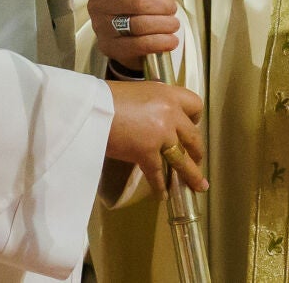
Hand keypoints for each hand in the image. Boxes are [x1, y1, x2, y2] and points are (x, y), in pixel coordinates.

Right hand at [87, 0, 185, 68]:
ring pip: (139, 24)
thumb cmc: (139, 2)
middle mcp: (98, 2)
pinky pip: (139, 45)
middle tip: (171, 9)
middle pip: (137, 1)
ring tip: (173, 24)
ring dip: (164, 24)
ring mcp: (100, 26)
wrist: (127, 33)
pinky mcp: (108, 46)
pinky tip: (170, 40)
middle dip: (162, 6)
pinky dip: (160, 42)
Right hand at [105, 81, 207, 198]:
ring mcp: (161, 134)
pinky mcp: (147, 152)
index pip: (195, 104)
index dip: (195, 119)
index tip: (192, 127)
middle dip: (197, 152)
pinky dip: (161, 186)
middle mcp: (170, 113)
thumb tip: (152, 119)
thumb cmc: (105, 97)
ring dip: (191, 175)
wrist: (89, 108)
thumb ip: (151, 104)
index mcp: (167, 94)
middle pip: (193, 136)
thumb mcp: (137, 92)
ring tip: (198, 186)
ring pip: (182, 159)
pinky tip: (163, 195)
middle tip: (196, 160)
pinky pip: (158, 173)